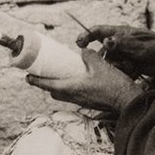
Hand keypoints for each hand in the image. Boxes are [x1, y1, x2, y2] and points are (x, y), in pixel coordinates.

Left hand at [26, 48, 142, 112]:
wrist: (127, 100)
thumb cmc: (113, 84)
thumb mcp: (100, 65)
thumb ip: (88, 56)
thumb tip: (83, 51)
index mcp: (72, 88)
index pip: (48, 85)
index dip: (36, 81)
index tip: (27, 77)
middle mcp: (74, 97)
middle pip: (54, 92)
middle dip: (46, 85)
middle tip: (43, 75)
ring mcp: (82, 101)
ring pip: (64, 95)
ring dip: (59, 87)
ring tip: (59, 76)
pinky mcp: (89, 102)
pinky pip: (74, 96)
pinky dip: (71, 88)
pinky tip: (78, 80)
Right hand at [77, 24, 154, 79]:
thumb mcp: (140, 45)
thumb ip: (122, 44)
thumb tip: (106, 42)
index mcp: (119, 33)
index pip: (97, 31)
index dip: (86, 35)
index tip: (79, 44)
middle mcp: (118, 44)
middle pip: (101, 52)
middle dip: (107, 60)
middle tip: (120, 63)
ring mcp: (122, 55)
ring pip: (108, 64)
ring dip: (117, 67)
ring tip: (131, 66)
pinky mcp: (125, 67)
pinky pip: (116, 71)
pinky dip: (123, 73)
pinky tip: (134, 71)